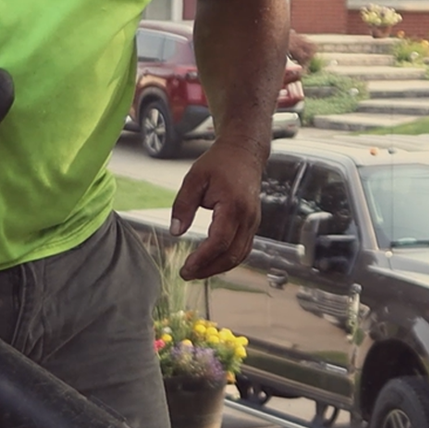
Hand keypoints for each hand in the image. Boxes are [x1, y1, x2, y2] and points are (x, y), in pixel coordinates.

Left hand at [170, 139, 263, 278]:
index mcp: (233, 205)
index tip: (186, 268)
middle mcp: (248, 217)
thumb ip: (183, 205)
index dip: (202, 258)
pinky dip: (227, 259)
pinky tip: (211, 262)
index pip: (219, 241)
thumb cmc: (219, 163)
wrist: (244, 153)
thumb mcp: (195, 178)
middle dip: (208, 269)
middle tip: (187, 274)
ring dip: (218, 268)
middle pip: (231, 254)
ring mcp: (253, 222)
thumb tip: (175, 231)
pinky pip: (242, 249)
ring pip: (239, 255)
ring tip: (196, 272)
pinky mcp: (252, 224)